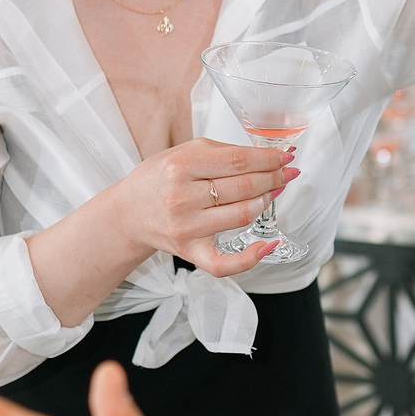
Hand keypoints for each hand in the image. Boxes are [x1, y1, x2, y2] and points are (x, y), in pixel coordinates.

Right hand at [114, 138, 295, 275]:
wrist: (128, 213)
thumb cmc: (158, 180)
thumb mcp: (183, 152)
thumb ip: (222, 152)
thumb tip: (265, 155)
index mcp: (181, 165)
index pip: (239, 161)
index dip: (269, 159)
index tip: (286, 157)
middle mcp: (183, 197)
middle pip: (245, 187)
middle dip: (274, 177)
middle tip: (286, 173)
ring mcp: (187, 227)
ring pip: (243, 215)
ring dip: (267, 202)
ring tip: (274, 191)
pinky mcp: (190, 252)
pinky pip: (226, 263)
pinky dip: (252, 257)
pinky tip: (269, 244)